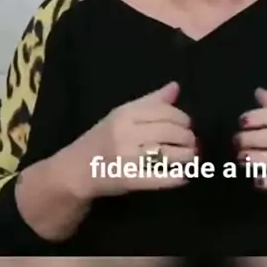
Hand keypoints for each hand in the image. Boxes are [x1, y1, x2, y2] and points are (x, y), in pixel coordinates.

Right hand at [62, 82, 195, 198]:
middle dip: (188, 138)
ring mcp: (126, 157)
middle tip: (192, 144)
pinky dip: (176, 178)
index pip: (165, 111)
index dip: (183, 119)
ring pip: (169, 154)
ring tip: (191, 158)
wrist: (74, 170)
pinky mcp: (128, 180)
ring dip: (187, 157)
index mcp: (125, 114)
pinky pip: (159, 178)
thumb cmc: (101, 139)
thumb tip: (175, 87)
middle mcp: (125, 133)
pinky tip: (184, 178)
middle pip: (170, 132)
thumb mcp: (122, 115)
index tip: (187, 126)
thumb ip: (150, 102)